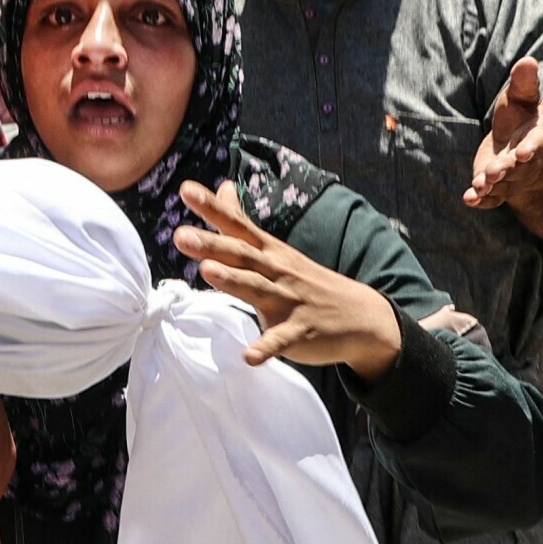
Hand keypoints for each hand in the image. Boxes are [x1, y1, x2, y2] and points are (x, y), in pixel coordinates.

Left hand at [174, 180, 402, 381]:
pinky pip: (280, 341)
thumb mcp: (274, 248)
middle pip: (241, 256)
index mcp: (268, 252)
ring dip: (233, 281)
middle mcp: (276, 272)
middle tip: (181, 235)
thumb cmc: (306, 280)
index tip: (187, 190)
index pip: (237, 225)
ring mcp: (289, 302)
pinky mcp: (299, 333)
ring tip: (206, 271)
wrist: (361, 316)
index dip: (212, 208)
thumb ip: (242, 222)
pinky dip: (266, 347)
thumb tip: (223, 186)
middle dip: (212, 245)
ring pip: (257, 289)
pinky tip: (249, 356)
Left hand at [465, 57, 542, 210]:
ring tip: (479, 186)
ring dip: (491, 186)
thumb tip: (528, 60)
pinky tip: (469, 199)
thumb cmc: (523, 118)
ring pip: (503, 185)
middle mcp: (526, 162)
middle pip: (518, 169)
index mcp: (537, 138)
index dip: (531, 149)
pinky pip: (491, 198)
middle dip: (506, 170)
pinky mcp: (496, 187)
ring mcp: (511, 177)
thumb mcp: (524, 97)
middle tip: (494, 172)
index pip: (537, 144)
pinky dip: (481, 200)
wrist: (522, 147)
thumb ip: (525, 83)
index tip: (524, 152)